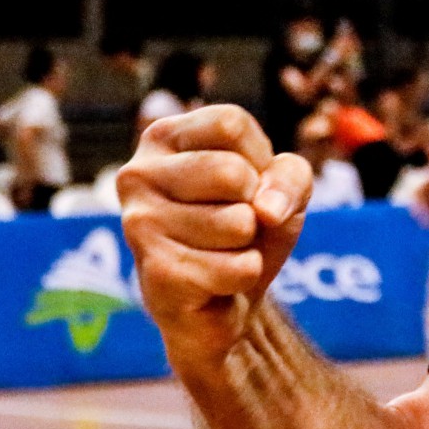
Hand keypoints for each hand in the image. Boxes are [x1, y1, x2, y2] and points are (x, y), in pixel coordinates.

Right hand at [118, 105, 313, 366]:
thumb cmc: (247, 230)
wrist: (222, 305)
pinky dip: (245, 276)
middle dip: (254, 205)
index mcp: (163, 138)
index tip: (247, 182)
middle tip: (235, 224)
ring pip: (238, 223)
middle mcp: (137, 174)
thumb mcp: (282, 188)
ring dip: (249, 244)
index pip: (231, 123)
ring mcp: (139, 224)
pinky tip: (217, 281)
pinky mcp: (155, 273)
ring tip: (222, 251)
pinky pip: (238, 268)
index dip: (260, 157)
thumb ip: (291, 176)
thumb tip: (265, 211)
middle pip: (232, 172)